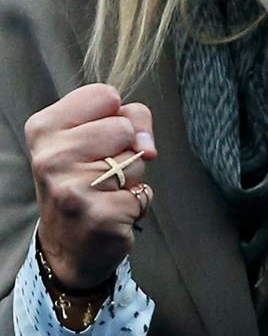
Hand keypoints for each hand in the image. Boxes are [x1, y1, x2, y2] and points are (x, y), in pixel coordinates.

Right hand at [25, 84, 156, 289]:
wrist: (67, 247)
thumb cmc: (83, 179)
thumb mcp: (93, 135)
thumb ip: (128, 118)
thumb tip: (148, 148)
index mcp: (44, 128)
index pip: (106, 95)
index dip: (113, 116)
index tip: (95, 139)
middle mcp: (51, 157)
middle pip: (124, 127)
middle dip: (124, 149)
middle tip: (100, 172)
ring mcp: (72, 188)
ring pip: (137, 160)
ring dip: (132, 177)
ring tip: (105, 191)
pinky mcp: (98, 216)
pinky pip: (143, 193)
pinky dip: (137, 203)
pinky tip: (112, 213)